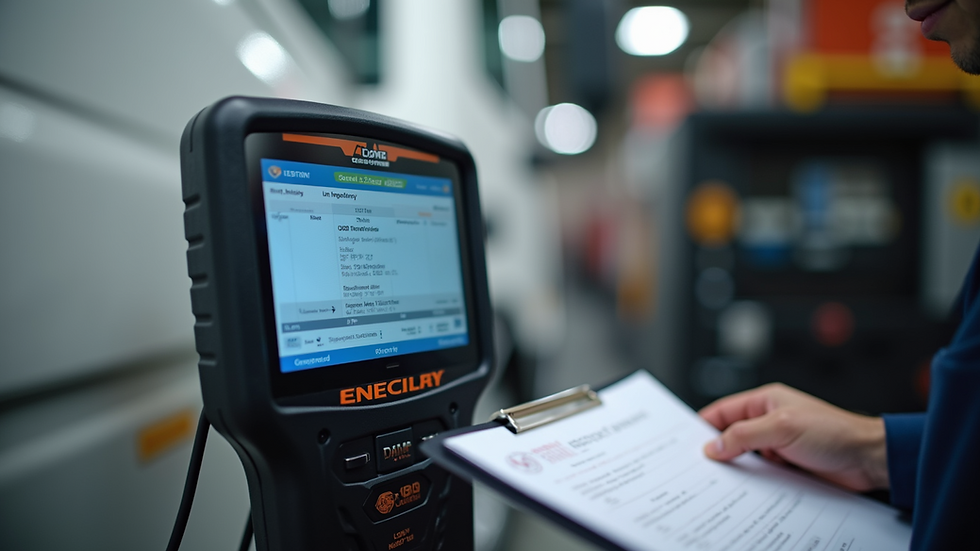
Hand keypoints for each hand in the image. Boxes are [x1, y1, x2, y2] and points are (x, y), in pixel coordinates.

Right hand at [698, 383, 888, 491]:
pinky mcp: (787, 465)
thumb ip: (745, 435)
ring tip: (722, 480)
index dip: (704, 425)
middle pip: (732, 435)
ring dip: (737, 467)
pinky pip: (761, 473)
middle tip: (701, 464)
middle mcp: (770, 421)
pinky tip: (747, 489)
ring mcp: (778, 444)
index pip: (723, 410)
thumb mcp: (782, 428)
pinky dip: (753, 480)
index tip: (687, 442)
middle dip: (718, 449)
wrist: (868, 459)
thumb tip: (715, 444)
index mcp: (766, 401)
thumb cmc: (835, 432)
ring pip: (745, 456)